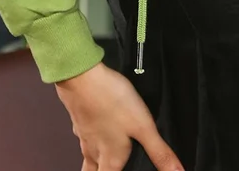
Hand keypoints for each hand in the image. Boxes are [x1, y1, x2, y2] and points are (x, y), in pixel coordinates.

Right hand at [55, 61, 184, 170]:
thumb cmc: (111, 101)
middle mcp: (94, 151)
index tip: (124, 170)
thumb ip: (159, 151)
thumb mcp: (143, 126)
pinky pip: (83, 137)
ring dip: (94, 162)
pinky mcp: (79, 119)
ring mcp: (84, 135)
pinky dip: (90, 139)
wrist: (81, 77)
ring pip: (87, 158)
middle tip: (111, 167)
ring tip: (103, 160)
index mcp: (110, 160)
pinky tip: (97, 129)